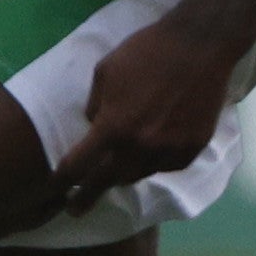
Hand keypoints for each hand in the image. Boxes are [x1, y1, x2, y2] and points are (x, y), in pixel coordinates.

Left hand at [48, 8, 254, 213]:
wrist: (200, 46)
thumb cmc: (147, 51)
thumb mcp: (105, 71)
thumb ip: (94, 106)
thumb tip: (93, 127)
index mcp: (113, 127)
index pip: (79, 167)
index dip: (63, 182)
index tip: (56, 191)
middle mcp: (140, 148)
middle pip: (108, 182)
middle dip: (88, 196)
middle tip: (76, 209)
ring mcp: (168, 152)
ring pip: (138, 175)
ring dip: (124, 171)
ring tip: (119, 164)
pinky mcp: (191, 151)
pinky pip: (165, 166)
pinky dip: (155, 160)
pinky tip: (155, 144)